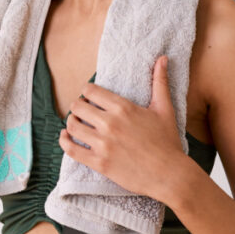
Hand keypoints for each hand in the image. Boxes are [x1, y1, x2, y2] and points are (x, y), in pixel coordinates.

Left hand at [58, 55, 186, 199]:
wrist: (170, 175)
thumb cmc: (168, 142)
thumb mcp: (164, 109)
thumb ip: (160, 82)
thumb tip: (163, 58)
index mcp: (123, 108)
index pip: (90, 91)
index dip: (87, 91)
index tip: (89, 96)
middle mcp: (110, 124)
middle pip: (77, 107)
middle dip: (78, 107)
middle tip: (82, 111)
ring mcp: (103, 144)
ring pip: (72, 127)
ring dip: (71, 123)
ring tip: (75, 124)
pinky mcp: (99, 163)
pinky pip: (71, 150)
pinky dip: (64, 142)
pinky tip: (65, 138)